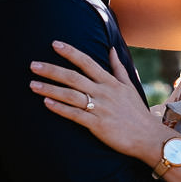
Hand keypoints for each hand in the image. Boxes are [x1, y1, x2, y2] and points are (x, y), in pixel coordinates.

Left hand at [30, 41, 166, 161]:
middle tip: (33, 64)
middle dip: (52, 70)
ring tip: (32, 84)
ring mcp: (100, 108)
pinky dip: (60, 108)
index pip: (87, 62)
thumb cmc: (137, 112)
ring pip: (70, 95)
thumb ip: (118, 67)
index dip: (70, 52)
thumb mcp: (129, 86)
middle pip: (73, 77)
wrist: (148, 137)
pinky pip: (75, 115)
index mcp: (110, 82)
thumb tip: (112, 49)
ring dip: (50, 89)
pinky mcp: (97, 125)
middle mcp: (104, 92)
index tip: (54, 44)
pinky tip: (46, 103)